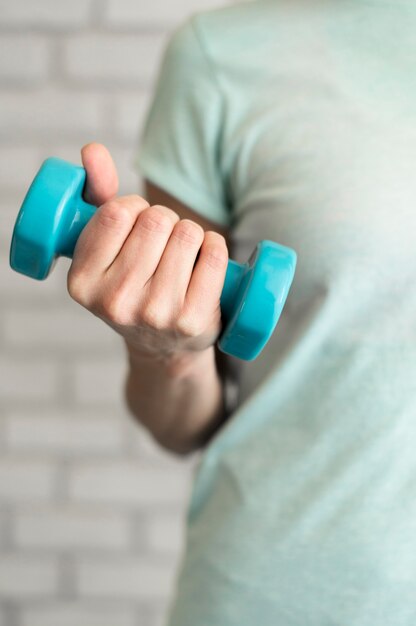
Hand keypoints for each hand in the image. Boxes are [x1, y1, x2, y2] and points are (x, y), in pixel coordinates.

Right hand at [67, 143, 228, 359]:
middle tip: (163, 242)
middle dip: (165, 220)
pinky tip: (205, 260)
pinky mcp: (192, 319)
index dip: (134, 207)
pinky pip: (214, 253)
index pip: (116, 214)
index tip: (136, 221)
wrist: (164, 346)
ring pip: (188, 233)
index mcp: (82, 283)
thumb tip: (92, 151)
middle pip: (156, 221)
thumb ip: (95, 196)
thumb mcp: (104, 248)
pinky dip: (215, 245)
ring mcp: (155, 314)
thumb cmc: (133, 284)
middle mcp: (114, 303)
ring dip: (191, 233)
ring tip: (182, 254)